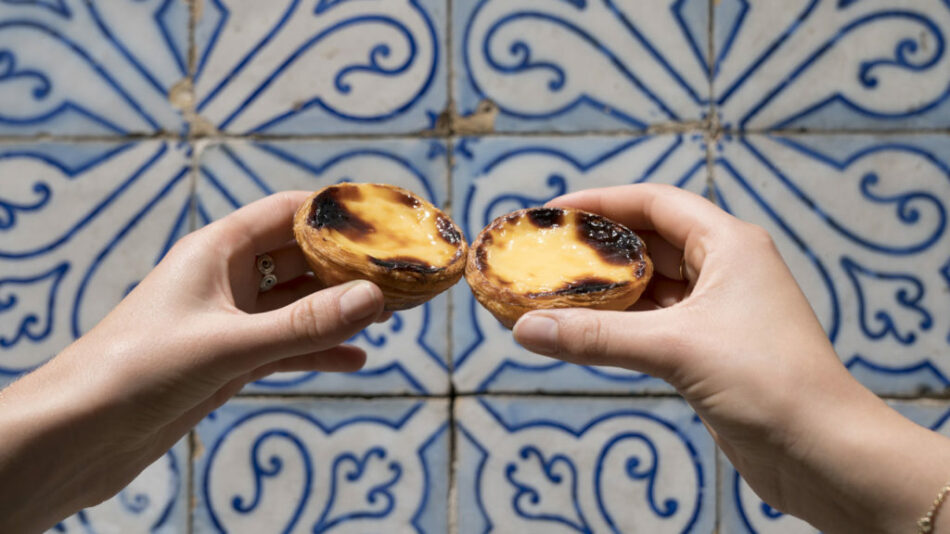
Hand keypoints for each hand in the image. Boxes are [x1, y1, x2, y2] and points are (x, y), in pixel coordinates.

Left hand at [0, 192, 385, 532]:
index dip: (333, 212)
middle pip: (299, 258)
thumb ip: (303, 325)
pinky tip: (356, 359)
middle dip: (347, 266)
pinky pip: (286, 346)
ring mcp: (229, 321)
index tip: (382, 219)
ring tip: (388, 314)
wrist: (83, 432)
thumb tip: (372, 298)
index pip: (285, 212)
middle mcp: (224, 279)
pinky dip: (319, 351)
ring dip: (338, 309)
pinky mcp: (229, 360)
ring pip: (297, 305)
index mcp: (215, 250)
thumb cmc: (140, 369)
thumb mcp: (230, 344)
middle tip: (398, 274)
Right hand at [512, 184, 949, 532]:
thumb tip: (524, 329)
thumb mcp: (675, 349)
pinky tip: (582, 332)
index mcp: (728, 244)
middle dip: (596, 250)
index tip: (552, 215)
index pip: (655, 203)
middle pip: (648, 242)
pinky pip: (653, 323)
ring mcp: (717, 310)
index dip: (601, 203)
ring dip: (604, 291)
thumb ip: (597, 337)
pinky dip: (619, 325)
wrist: (822, 452)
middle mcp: (724, 268)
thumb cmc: (766, 382)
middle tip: (543, 256)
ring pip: (649, 286)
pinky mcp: (709, 349)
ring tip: (551, 293)